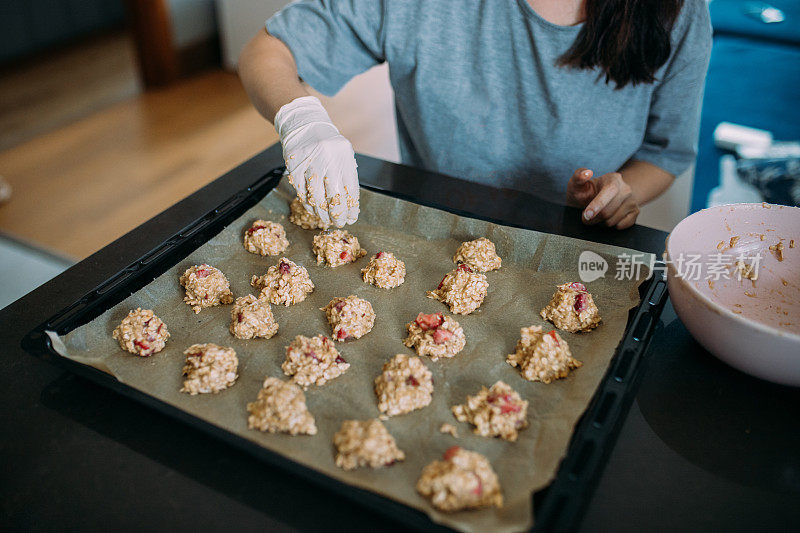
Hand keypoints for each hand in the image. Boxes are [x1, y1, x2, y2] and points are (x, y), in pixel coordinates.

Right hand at [274, 96, 358, 226]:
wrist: (304, 123)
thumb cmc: (327, 142)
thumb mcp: (343, 153)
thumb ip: (346, 175)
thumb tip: (350, 205)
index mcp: (344, 157)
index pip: (350, 191)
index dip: (351, 208)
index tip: (351, 218)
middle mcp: (328, 161)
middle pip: (335, 197)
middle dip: (338, 215)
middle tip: (339, 223)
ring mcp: (310, 164)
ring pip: (317, 197)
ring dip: (322, 212)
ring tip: (326, 219)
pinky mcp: (295, 167)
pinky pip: (302, 192)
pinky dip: (308, 203)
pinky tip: (313, 208)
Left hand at [566, 168, 639, 229]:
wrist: (594, 200)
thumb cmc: (585, 192)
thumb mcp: (577, 184)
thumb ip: (578, 177)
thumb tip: (586, 173)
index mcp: (613, 179)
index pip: (610, 191)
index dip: (598, 204)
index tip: (587, 214)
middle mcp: (626, 189)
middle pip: (609, 211)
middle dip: (593, 218)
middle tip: (585, 217)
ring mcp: (632, 201)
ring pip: (613, 221)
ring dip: (600, 223)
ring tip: (595, 216)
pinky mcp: (635, 213)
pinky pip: (620, 226)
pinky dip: (610, 226)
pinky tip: (606, 218)